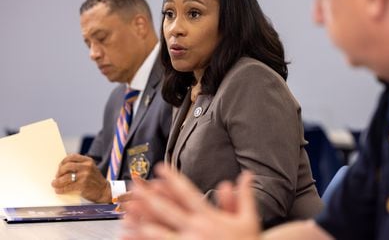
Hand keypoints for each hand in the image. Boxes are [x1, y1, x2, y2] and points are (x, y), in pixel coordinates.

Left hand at [51, 153, 110, 202]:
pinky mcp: (82, 185)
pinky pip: (67, 187)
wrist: (104, 190)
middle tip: (56, 177)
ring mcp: (85, 176)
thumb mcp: (90, 169)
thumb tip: (61, 169)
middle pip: (67, 166)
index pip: (72, 157)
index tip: (60, 166)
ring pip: (65, 177)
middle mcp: (87, 167)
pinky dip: (61, 189)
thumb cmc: (94, 180)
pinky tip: (59, 190)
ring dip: (57, 181)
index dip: (63, 161)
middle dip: (59, 172)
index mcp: (88, 161)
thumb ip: (79, 166)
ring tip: (54, 184)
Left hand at [121, 163, 260, 239]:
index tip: (161, 167)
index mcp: (210, 217)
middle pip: (168, 211)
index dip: (173, 179)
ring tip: (126, 216)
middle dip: (150, 198)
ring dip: (142, 224)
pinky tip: (132, 238)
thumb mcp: (250, 218)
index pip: (188, 193)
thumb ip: (245, 195)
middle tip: (134, 187)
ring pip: (160, 234)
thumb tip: (247, 174)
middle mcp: (197, 230)